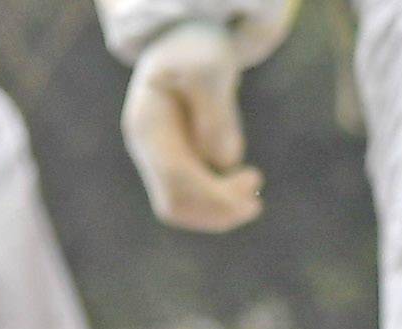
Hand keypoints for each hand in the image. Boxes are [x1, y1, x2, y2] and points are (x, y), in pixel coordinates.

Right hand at [120, 22, 260, 230]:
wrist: (183, 45)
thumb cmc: (197, 51)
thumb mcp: (211, 69)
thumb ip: (217, 114)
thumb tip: (224, 162)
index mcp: (146, 127)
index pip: (175, 179)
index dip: (211, 198)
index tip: (247, 203)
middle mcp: (146, 150)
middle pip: (173, 202)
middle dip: (215, 211)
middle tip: (255, 204)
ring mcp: (157, 158)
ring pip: (181, 204)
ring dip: (218, 206)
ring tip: (252, 181)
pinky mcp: (174, 161)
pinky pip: (192, 193)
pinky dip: (217, 196)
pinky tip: (241, 179)